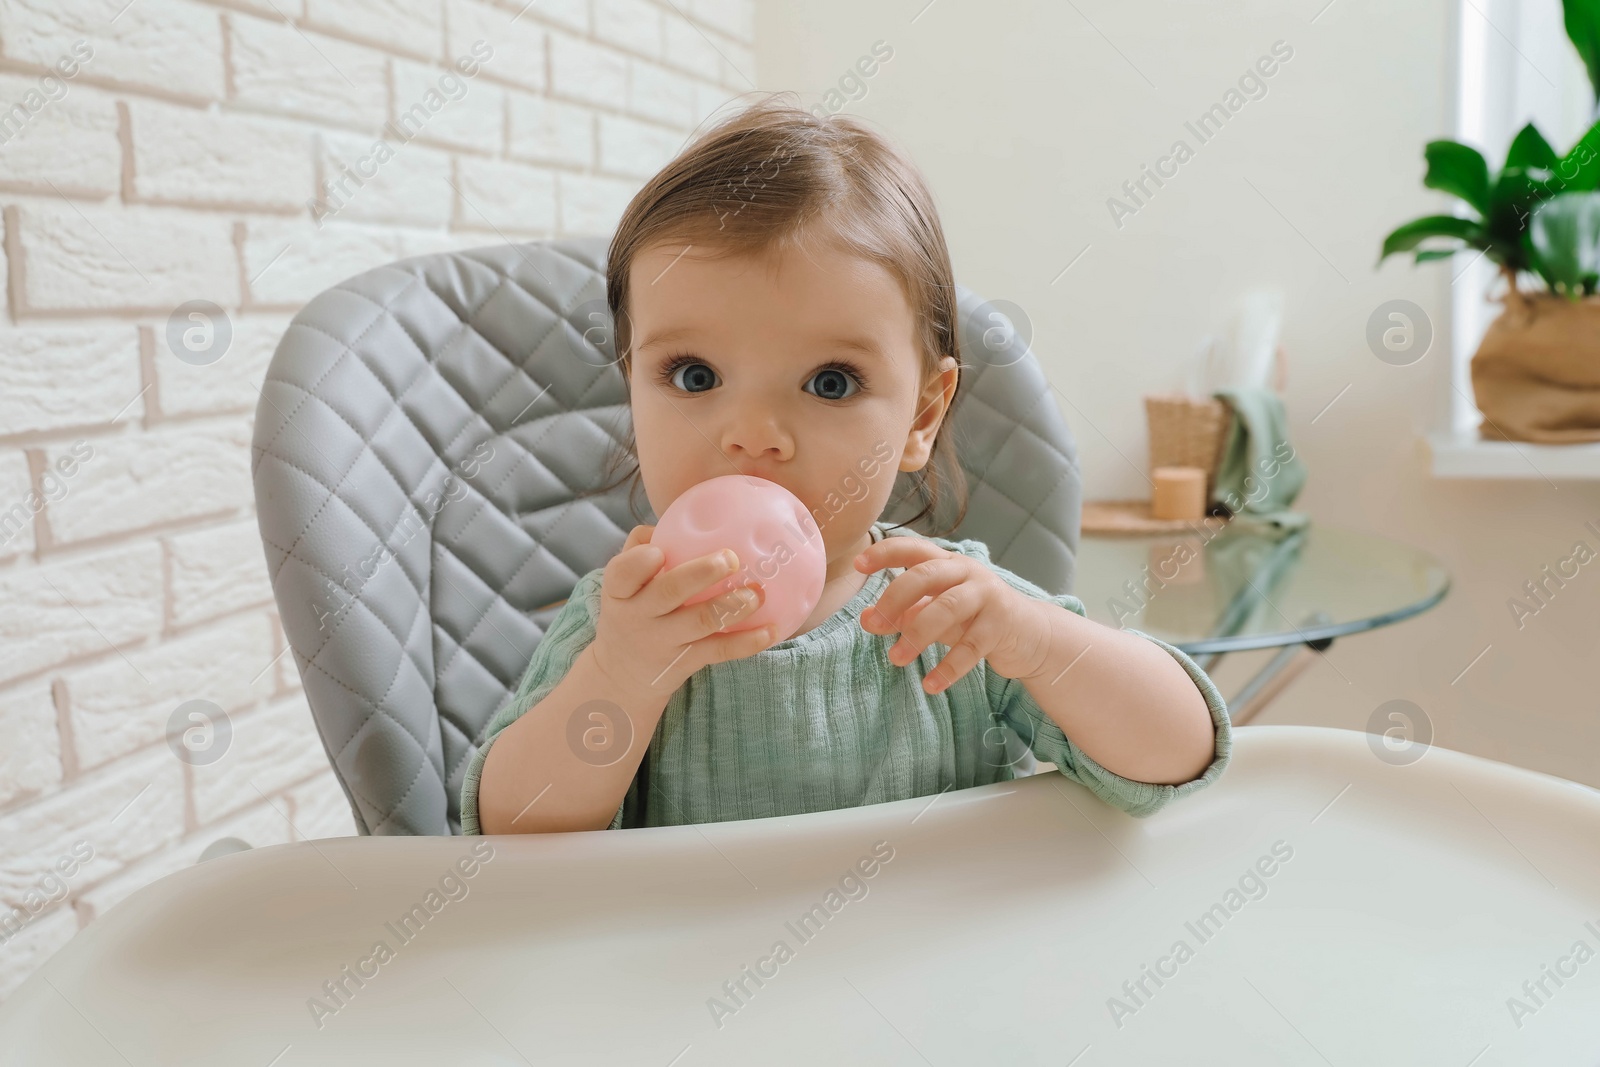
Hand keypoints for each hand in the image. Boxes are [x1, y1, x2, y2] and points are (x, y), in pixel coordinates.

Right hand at [589, 524, 776, 695]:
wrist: (621, 673)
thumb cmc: (632, 608)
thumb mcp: (624, 582)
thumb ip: (643, 547)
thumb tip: (684, 512)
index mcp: (620, 590)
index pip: (622, 573)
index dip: (639, 563)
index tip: (659, 552)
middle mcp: (638, 615)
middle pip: (668, 593)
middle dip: (700, 574)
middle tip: (730, 557)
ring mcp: (662, 641)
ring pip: (700, 622)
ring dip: (732, 606)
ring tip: (757, 592)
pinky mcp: (685, 663)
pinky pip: (720, 650)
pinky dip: (747, 642)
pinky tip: (772, 629)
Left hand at [856, 539, 1052, 693]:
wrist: (1030, 634)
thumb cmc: (976, 618)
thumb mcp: (938, 611)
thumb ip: (905, 613)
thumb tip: (867, 619)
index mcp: (947, 563)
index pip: (913, 548)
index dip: (886, 552)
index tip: (859, 565)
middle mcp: (967, 572)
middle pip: (925, 575)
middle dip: (894, 599)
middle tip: (874, 625)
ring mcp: (987, 595)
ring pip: (946, 608)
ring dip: (917, 634)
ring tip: (895, 659)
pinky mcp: (1002, 624)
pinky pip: (971, 646)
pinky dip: (948, 667)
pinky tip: (930, 685)